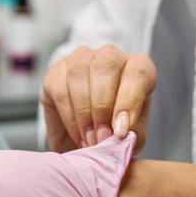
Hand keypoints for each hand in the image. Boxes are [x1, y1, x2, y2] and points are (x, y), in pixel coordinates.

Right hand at [42, 45, 156, 153]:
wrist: (88, 134)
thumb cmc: (116, 127)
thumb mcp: (133, 133)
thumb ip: (134, 132)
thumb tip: (124, 133)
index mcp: (139, 66)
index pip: (138, 74)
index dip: (129, 102)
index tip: (120, 132)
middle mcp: (110, 55)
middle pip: (106, 68)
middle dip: (102, 108)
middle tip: (101, 139)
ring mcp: (81, 59)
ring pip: (79, 74)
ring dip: (84, 112)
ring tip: (90, 140)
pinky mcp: (56, 71)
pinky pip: (61, 89)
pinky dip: (70, 117)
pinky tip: (77, 134)